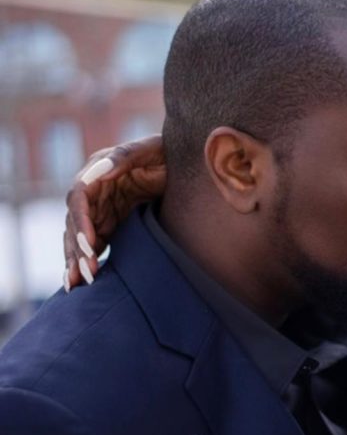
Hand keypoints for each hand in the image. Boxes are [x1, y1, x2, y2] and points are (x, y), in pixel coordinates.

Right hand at [64, 135, 165, 289]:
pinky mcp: (109, 227)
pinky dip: (86, 263)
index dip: (81, 222)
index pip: (79, 199)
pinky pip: (93, 247)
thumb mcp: (148, 149)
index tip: (89, 243)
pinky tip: (81, 284)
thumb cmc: (165, 153)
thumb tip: (100, 171)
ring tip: (77, 285)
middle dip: (77, 249)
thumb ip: (123, 157)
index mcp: (96, 173)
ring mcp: (100, 212)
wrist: (183, 167)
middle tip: (87, 273)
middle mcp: (93, 194)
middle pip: (75, 224)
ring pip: (79, 239)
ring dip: (77, 261)